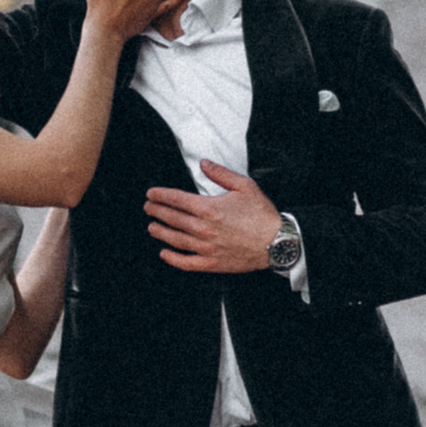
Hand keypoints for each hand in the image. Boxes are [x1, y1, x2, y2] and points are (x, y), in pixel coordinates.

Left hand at [149, 159, 282, 272]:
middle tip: (148, 207)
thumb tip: (204, 164)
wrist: (277, 242)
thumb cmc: (262, 215)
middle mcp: (204, 228)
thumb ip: (221, 174)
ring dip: (161, 232)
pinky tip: (164, 253)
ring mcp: (206, 247)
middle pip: (173, 218)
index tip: (151, 194)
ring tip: (152, 227)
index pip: (177, 200)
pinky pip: (186, 262)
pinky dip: (172, 259)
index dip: (161, 196)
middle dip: (157, 211)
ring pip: (175, 240)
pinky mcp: (212, 263)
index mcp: (209, 208)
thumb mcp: (245, 186)